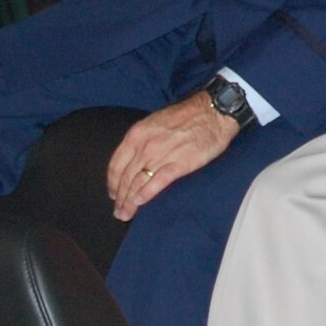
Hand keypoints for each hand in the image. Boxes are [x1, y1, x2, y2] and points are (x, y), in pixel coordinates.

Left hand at [106, 94, 237, 220]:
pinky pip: (158, 182)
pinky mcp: (179, 164)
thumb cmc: (187, 115)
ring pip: (138, 182)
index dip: (112, 183)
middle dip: (119, 198)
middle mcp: (145, 145)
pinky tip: (140, 203)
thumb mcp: (155, 122)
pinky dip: (146, 194)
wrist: (213, 111)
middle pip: (125, 177)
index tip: (113, 194)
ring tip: (126, 214)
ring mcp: (161, 155)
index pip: (116, 164)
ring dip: (129, 201)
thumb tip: (134, 159)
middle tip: (118, 212)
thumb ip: (142, 140)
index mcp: (137, 134)